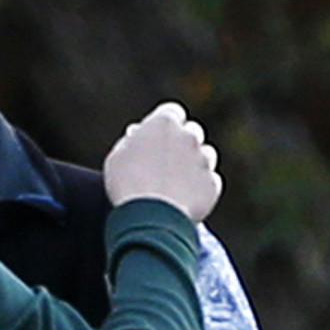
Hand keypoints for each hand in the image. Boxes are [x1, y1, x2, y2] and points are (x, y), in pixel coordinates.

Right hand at [102, 101, 221, 221]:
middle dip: (182, 142)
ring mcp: (204, 160)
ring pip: (205, 155)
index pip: (171, 112)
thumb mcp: (117, 157)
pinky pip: (208, 181)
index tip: (156, 136)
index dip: (164, 125)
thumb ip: (131, 141)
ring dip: (193, 163)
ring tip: (173, 182)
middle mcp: (189, 136)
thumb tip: (138, 135)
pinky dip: (198, 187)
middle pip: (191, 132)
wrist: (148, 217)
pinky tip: (181, 198)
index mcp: (164, 124)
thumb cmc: (126, 185)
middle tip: (165, 160)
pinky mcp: (212, 183)